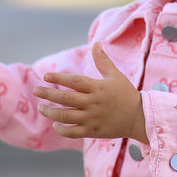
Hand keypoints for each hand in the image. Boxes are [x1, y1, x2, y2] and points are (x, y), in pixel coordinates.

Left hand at [33, 42, 148, 143]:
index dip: (59, 77)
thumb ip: (103, 60)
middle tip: (36, 90)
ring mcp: (92, 118)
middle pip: (66, 98)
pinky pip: (73, 132)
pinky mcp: (93, 131)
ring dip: (50, 112)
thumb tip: (96, 43)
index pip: (74, 81)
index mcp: (98, 88)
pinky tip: (55, 124)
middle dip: (48, 94)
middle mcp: (93, 103)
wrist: (139, 117)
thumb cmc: (126, 94)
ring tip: (42, 108)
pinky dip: (62, 129)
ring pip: (65, 116)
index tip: (45, 76)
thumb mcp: (116, 75)